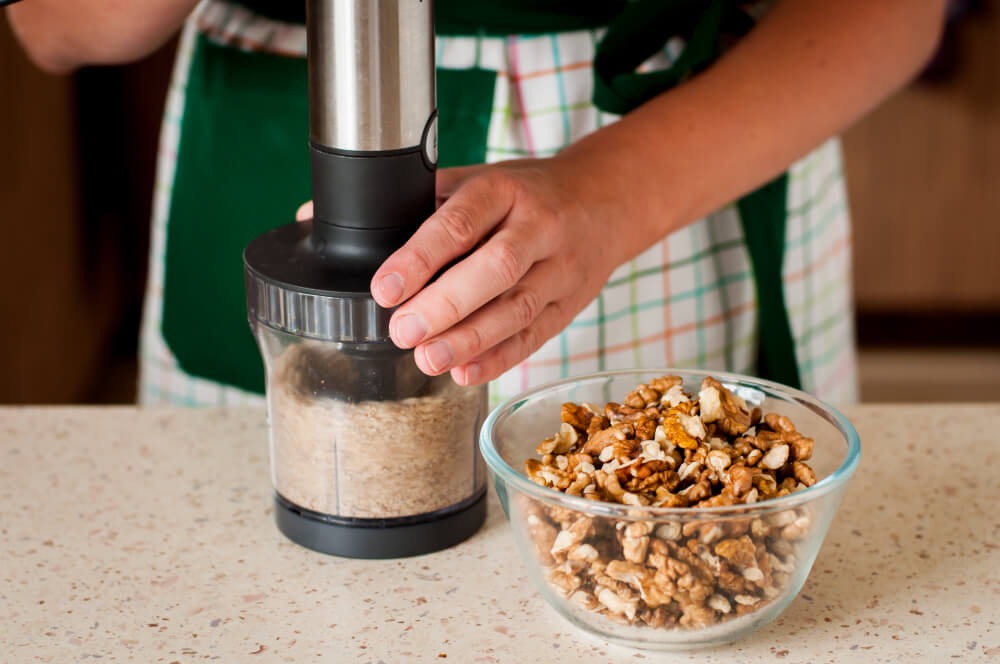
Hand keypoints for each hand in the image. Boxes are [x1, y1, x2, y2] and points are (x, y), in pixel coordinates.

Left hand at [365, 158, 631, 385]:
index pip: (460, 223)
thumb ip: (412, 200)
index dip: (420, 257)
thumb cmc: (525, 193)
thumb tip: (313, 217)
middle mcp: (538, 227)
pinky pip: (535, 336)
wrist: (603, 201)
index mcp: (505, 189)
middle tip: (401, 330)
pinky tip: (465, 373)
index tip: (384, 287)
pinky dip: (500, 359)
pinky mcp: (569, 305)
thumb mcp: (477, 179)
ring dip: (470, 340)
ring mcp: (560, 269)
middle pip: (495, 270)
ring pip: (517, 309)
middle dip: (445, 305)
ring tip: (426, 359)